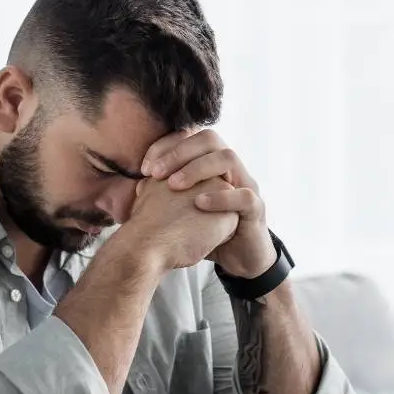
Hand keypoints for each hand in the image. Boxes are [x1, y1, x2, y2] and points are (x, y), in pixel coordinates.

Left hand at [141, 129, 275, 278]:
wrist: (238, 257)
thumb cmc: (206, 229)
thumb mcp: (183, 209)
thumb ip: (165, 195)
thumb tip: (137, 185)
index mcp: (211, 163)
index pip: (190, 137)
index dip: (166, 146)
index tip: (144, 167)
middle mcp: (230, 168)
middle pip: (210, 139)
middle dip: (180, 152)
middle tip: (156, 172)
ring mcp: (246, 185)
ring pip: (228, 158)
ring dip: (198, 168)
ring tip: (174, 185)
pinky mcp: (256, 209)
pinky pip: (243, 195)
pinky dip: (221, 197)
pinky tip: (199, 203)